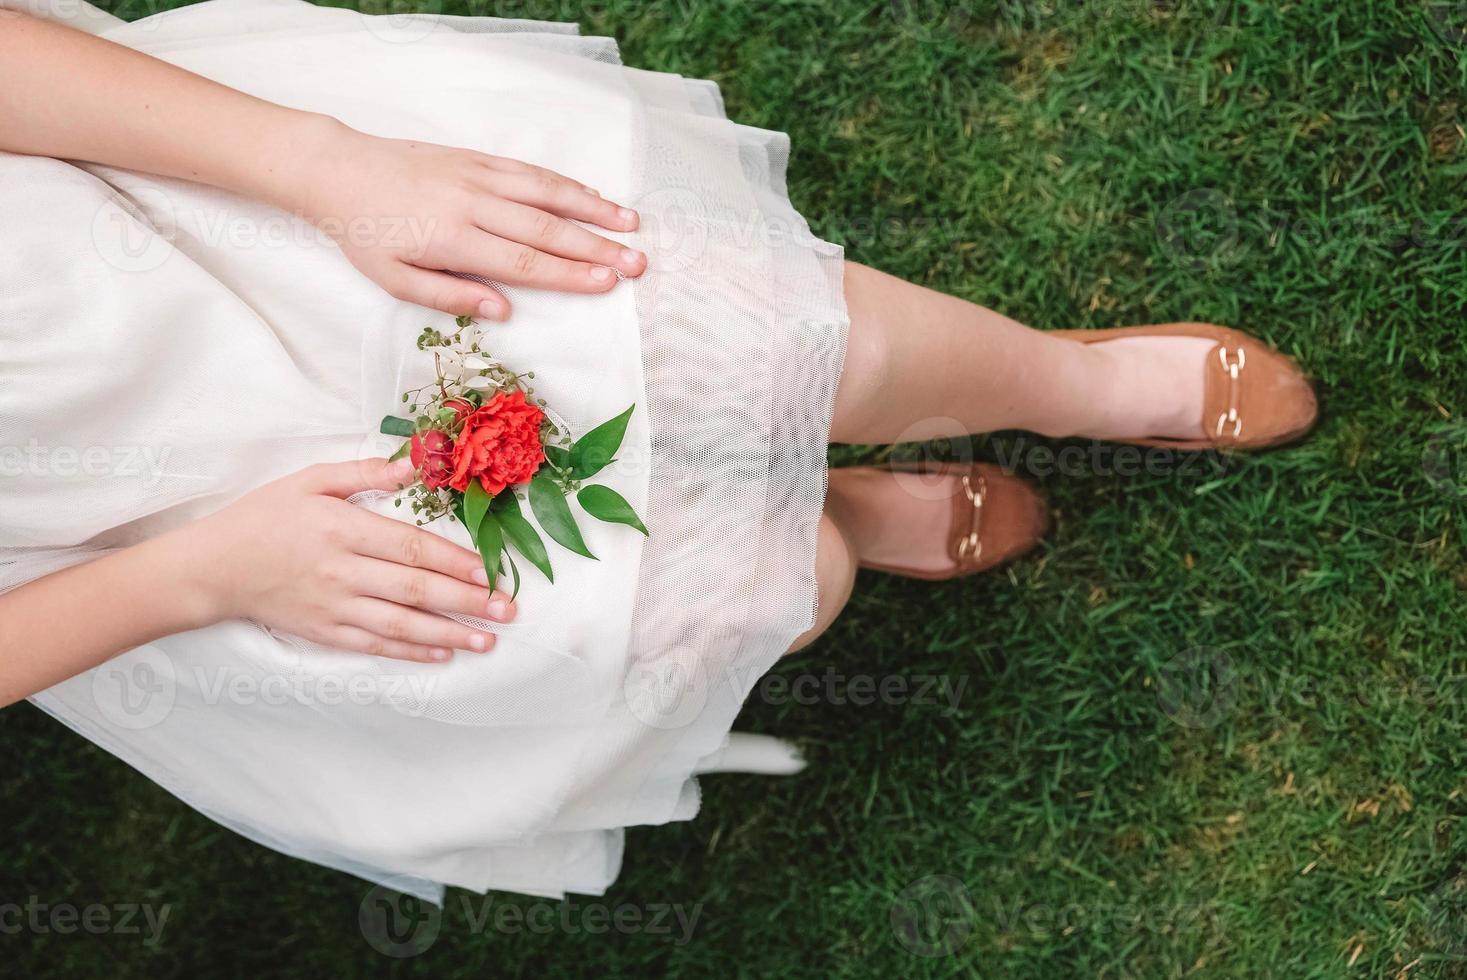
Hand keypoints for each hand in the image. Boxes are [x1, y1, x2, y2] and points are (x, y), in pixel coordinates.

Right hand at [187, 457, 513, 662]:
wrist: (211, 568)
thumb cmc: (263, 517)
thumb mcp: (309, 480)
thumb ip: (364, 472)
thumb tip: (414, 465)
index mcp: (342, 529)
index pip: (410, 548)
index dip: (454, 562)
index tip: (490, 572)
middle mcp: (341, 571)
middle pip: (414, 589)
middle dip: (466, 602)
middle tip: (507, 611)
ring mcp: (333, 606)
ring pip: (401, 625)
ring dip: (449, 634)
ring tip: (487, 640)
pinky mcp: (323, 632)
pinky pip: (374, 645)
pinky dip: (410, 651)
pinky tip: (441, 654)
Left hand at [295, 122, 646, 319]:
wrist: (338, 170)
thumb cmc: (364, 233)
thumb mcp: (394, 279)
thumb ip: (450, 297)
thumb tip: (503, 311)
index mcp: (453, 240)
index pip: (525, 261)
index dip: (570, 274)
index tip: (607, 283)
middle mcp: (473, 204)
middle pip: (547, 229)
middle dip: (597, 247)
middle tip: (637, 263)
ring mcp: (478, 176)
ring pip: (547, 192)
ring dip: (593, 208)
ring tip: (631, 225)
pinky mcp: (477, 158)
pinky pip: (530, 171)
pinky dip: (565, 183)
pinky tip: (592, 195)